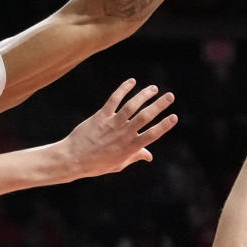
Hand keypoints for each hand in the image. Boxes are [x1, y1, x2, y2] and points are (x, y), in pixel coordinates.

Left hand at [61, 80, 176, 177]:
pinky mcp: (100, 116)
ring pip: (131, 106)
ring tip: (154, 88)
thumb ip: (134, 157)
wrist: (72, 159)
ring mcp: (112, 124)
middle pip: (145, 117)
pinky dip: (123, 89)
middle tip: (170, 96)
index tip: (174, 117)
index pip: (151, 135)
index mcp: (129, 148)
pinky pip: (114, 100)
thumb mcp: (118, 164)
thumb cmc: (96, 164)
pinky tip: (132, 82)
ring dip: (144, 95)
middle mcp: (123, 135)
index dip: (164, 126)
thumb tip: (149, 155)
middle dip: (159, 105)